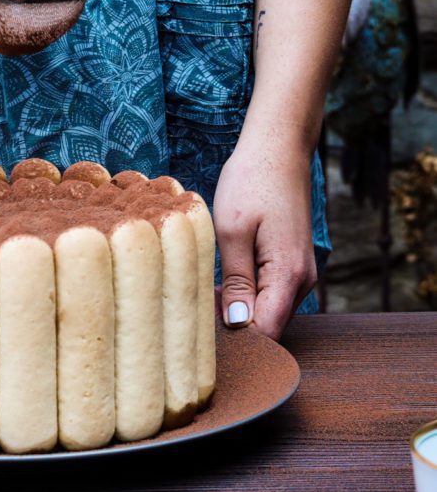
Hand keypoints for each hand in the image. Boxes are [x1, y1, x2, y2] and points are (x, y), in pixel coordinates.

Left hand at [212, 133, 317, 340]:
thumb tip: (239, 325)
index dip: (236, 343)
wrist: (278, 148)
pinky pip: (267, 293)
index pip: (266, 333)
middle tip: (190, 319)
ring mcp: (298, 273)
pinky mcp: (290, 264)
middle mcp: (301, 281)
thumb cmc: (253, 180)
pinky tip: (218, 284)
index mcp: (288, 276)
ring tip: (199, 300)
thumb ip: (237, 281)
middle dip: (232, 328)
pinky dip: (243, 294)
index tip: (199, 340)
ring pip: (266, 310)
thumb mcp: (233, 230)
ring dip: (236, 310)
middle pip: (267, 326)